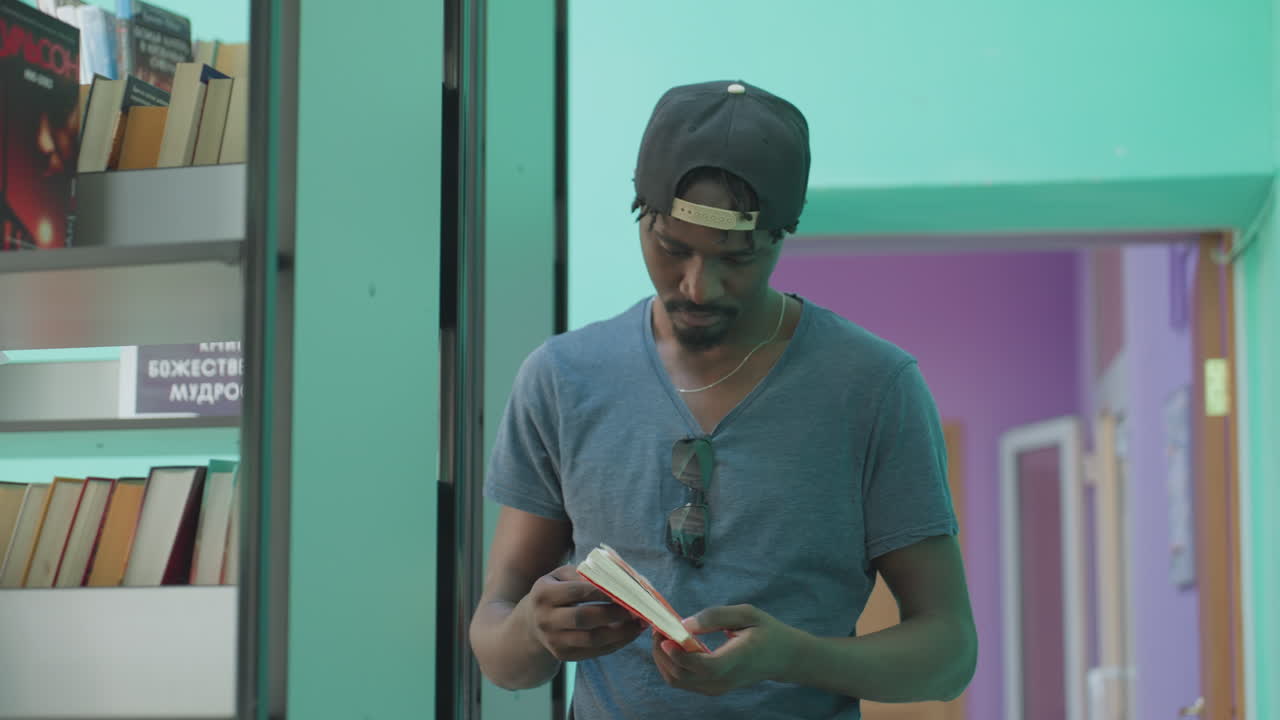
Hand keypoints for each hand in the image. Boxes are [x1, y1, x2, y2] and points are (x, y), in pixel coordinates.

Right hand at [525, 565, 646, 661]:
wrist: (531, 623)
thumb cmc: (555, 592)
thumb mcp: (561, 576)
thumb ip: (586, 573)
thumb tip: (622, 578)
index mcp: (543, 593)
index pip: (578, 592)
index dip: (604, 592)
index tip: (626, 590)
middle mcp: (545, 619)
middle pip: (584, 618)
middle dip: (614, 614)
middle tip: (637, 608)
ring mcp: (553, 640)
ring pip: (591, 639)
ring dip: (620, 633)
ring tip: (639, 624)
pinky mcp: (563, 656)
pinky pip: (594, 651)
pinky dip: (615, 644)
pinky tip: (630, 634)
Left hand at [651, 604, 807, 695]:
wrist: (783, 658)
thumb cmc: (766, 631)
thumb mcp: (748, 613)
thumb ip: (716, 616)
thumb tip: (686, 624)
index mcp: (737, 660)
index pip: (704, 666)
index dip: (681, 655)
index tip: (665, 636)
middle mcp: (724, 680)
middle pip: (682, 676)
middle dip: (662, 652)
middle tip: (659, 627)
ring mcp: (716, 688)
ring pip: (677, 681)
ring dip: (663, 659)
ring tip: (664, 634)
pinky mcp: (711, 688)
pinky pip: (682, 681)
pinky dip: (671, 664)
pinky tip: (673, 645)